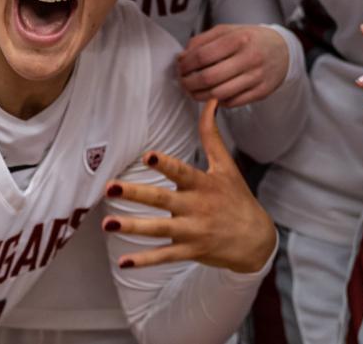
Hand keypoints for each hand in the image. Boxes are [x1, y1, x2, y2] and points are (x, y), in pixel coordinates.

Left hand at [103, 100, 276, 273]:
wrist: (255, 238)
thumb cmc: (237, 197)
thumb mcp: (227, 166)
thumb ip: (212, 136)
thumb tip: (210, 101)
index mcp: (204, 184)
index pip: (182, 172)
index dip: (166, 164)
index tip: (148, 156)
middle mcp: (196, 206)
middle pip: (162, 199)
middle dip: (136, 193)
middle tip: (110, 187)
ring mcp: (193, 231)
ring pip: (159, 229)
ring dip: (133, 226)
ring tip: (107, 223)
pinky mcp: (191, 251)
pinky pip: (164, 256)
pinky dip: (144, 260)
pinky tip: (124, 261)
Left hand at [176, 25, 289, 107]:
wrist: (283, 50)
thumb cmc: (250, 39)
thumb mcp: (229, 31)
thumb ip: (203, 40)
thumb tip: (182, 57)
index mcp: (239, 38)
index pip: (203, 55)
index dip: (186, 64)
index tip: (180, 67)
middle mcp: (249, 57)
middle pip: (209, 77)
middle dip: (189, 83)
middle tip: (183, 82)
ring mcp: (257, 77)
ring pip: (219, 94)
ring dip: (199, 95)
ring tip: (193, 91)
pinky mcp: (261, 92)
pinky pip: (232, 102)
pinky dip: (217, 101)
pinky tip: (212, 94)